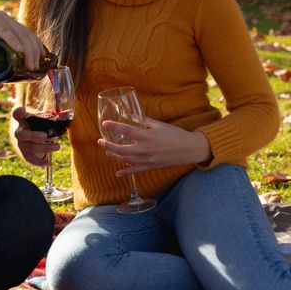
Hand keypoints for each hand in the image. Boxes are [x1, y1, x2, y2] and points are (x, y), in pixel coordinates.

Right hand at [0, 11, 44, 70]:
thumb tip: (2, 84)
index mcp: (7, 25)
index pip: (27, 35)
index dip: (37, 47)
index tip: (42, 61)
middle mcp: (5, 19)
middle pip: (27, 35)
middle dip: (35, 52)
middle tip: (36, 68)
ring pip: (20, 35)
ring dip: (28, 51)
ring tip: (30, 65)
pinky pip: (6, 32)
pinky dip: (14, 42)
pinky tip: (20, 52)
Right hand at [11, 104, 58, 167]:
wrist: (31, 138)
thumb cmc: (38, 125)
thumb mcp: (42, 119)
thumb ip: (51, 116)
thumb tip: (69, 112)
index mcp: (22, 120)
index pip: (16, 114)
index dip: (18, 112)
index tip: (22, 110)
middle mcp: (19, 131)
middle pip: (23, 134)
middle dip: (34, 135)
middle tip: (45, 136)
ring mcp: (21, 143)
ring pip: (30, 147)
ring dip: (45, 148)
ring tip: (58, 146)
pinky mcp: (25, 153)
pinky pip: (30, 159)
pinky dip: (39, 162)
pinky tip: (48, 163)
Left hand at [98, 116, 212, 175]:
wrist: (189, 149)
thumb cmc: (176, 135)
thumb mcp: (160, 125)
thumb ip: (144, 121)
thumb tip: (132, 116)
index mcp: (147, 136)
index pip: (126, 130)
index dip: (114, 127)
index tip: (105, 124)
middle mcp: (145, 149)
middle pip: (121, 149)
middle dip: (108, 146)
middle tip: (100, 141)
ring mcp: (147, 160)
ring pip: (125, 160)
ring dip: (114, 156)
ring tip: (107, 151)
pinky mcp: (151, 167)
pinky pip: (135, 171)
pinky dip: (126, 172)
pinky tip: (118, 173)